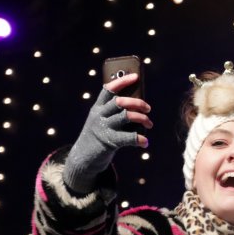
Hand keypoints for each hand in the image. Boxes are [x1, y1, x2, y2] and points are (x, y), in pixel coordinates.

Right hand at [63, 73, 152, 192]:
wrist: (84, 157)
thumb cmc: (100, 136)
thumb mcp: (103, 121)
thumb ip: (115, 113)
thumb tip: (139, 106)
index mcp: (98, 107)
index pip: (109, 89)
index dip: (122, 81)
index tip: (135, 76)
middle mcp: (100, 115)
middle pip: (121, 101)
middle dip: (138, 102)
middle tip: (148, 108)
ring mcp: (104, 127)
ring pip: (127, 116)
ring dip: (142, 118)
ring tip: (149, 124)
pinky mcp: (109, 141)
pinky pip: (128, 137)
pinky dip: (139, 139)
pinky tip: (145, 142)